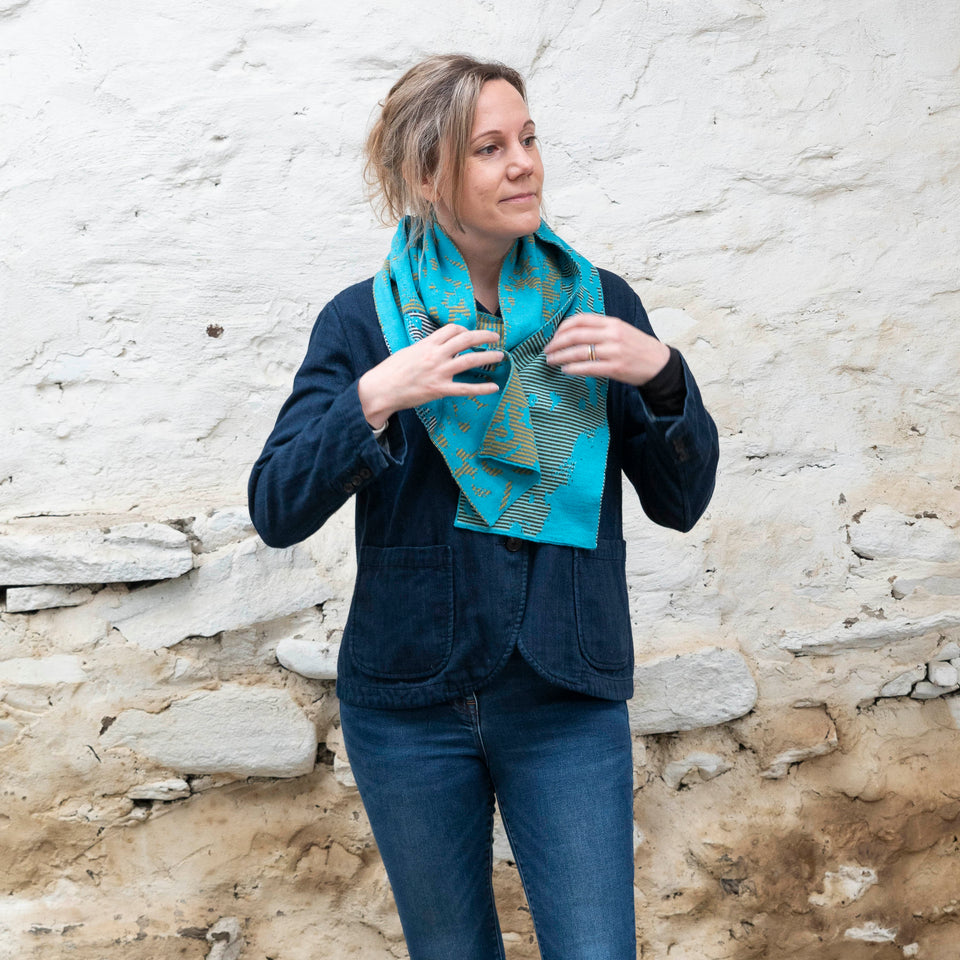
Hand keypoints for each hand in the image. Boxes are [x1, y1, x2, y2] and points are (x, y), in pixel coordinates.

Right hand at [358, 325, 502, 428]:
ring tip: (500, 356)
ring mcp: (439, 372)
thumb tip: (438, 347)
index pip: (452, 329)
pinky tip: (494, 388)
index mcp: (427, 343)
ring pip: (470, 361)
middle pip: (466, 339)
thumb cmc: (391, 371)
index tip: (470, 335)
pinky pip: (466, 388)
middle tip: (496, 337)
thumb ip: (426, 348)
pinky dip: (482, 388)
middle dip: (484, 336)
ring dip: (488, 357)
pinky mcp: (439, 389)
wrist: (380, 389)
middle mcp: (435, 355)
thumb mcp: (409, 351)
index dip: (465, 329)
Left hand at [544, 313, 669, 385]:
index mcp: (612, 322)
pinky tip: (566, 370)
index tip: (553, 336)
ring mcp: (614, 351)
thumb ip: (600, 329)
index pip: (580, 319)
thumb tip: (572, 333)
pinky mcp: (615, 368)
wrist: (659, 364)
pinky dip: (573, 369)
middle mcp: (612, 334)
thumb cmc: (637, 348)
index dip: (562, 328)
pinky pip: (588, 367)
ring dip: (560, 357)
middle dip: (556, 343)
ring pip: (579, 352)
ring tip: (551, 361)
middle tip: (546, 350)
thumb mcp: (620, 331)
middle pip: (575, 335)